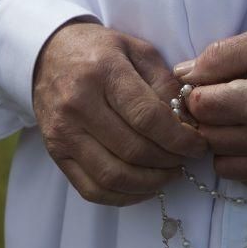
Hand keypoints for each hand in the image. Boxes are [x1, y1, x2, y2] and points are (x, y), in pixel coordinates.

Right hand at [34, 20, 206, 205]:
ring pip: (114, 176)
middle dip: (170, 161)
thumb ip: (165, 83)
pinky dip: (124, 196)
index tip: (199, 146)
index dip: (180, 139)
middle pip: (134, 150)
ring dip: (151, 182)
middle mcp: (78, 104)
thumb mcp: (137, 50)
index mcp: (103, 72)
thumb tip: (187, 121)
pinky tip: (144, 186)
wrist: (48, 55)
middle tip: (186, 158)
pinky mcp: (56, 153)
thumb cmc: (100, 52)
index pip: (148, 118)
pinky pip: (92, 190)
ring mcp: (63, 132)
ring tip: (170, 173)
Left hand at [174, 23, 246, 188]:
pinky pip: (242, 178)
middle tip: (224, 101)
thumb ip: (220, 55)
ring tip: (240, 121)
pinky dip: (241, 160)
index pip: (198, 106)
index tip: (210, 85)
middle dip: (208, 118)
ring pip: (219, 163)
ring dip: (222, 143)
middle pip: (205, 137)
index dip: (197, 93)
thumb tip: (182, 75)